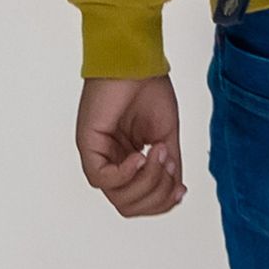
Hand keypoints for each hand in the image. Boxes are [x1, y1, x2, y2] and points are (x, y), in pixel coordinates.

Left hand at [76, 77, 186, 217]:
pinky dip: (127, 173)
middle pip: (129, 207)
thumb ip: (168, 166)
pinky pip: (103, 178)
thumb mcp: (165, 135)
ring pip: (118, 198)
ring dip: (147, 182)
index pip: (139, 203)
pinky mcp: (87, 145)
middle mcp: (110, 162)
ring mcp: (97, 155)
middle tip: (170, 166)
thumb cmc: (147, 89)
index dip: (162, 202)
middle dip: (157, 196)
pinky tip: (140, 155)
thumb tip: (176, 191)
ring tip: (157, 154)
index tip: (181, 187)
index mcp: (126, 162)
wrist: (136, 62)